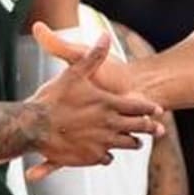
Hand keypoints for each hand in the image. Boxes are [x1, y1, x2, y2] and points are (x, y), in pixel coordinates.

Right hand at [26, 32, 162, 180]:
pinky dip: (109, 155)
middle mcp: (110, 125)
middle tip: (157, 129)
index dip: (150, 108)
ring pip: (127, 145)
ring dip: (133, 142)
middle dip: (149, 127)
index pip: (139, 107)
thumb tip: (104, 36)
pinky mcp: (90, 157)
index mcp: (109, 104)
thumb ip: (93, 56)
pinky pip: (107, 158)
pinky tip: (108, 153)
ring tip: (136, 142)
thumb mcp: (74, 72)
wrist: (34, 126)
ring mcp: (102, 143)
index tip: (158, 110)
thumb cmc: (53, 99)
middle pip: (139, 128)